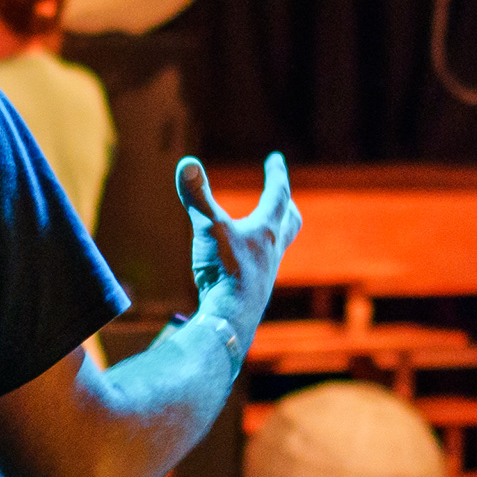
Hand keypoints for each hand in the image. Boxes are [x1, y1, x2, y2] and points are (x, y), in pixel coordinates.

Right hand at [178, 155, 299, 348]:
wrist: (231, 317)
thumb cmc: (224, 271)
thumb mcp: (207, 228)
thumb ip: (197, 196)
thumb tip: (187, 163)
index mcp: (266, 229)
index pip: (278, 194)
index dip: (276, 174)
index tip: (275, 159)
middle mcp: (272, 249)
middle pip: (290, 221)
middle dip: (286, 204)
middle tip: (282, 195)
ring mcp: (266, 271)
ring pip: (278, 245)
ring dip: (274, 231)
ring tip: (263, 228)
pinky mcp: (255, 289)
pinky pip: (262, 266)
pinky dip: (257, 256)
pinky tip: (242, 261)